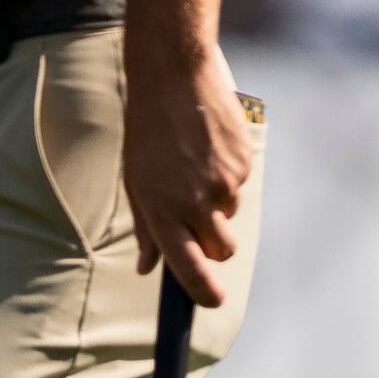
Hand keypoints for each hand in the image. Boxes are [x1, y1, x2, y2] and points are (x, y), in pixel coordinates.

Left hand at [124, 36, 252, 309]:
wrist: (173, 76)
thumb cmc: (147, 129)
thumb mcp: (135, 179)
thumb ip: (145, 227)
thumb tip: (147, 267)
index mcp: (161, 211)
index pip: (188, 268)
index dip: (203, 292)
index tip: (213, 302)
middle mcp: (194, 203)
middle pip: (221, 249)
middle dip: (215, 243)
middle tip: (199, 214)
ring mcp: (222, 183)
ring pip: (231, 214)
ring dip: (219, 200)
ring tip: (196, 162)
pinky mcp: (243, 162)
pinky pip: (242, 182)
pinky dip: (229, 171)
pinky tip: (210, 145)